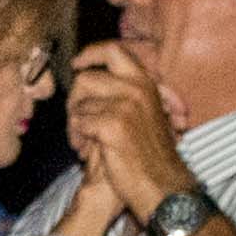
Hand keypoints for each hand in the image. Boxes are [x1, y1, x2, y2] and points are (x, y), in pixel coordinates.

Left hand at [64, 41, 187, 227]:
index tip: (77, 64)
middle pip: (86, 77)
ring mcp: (126, 105)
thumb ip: (128, 94)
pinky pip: (79, 123)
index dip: (90, 54)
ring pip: (79, 104)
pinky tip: (85, 152)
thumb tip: (94, 77)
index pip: (113, 50)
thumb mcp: (148, 115)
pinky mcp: (114, 125)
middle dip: (73, 98)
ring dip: (74, 125)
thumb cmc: (152, 156)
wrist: (163, 185)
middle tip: (74, 118)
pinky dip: (77, 138)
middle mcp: (137, 89)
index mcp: (145, 83)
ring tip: (82, 143)